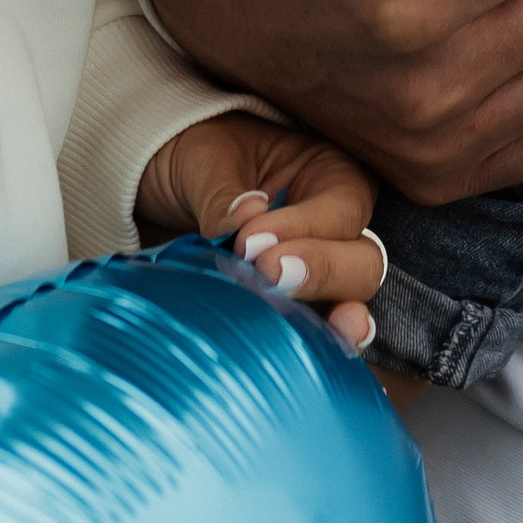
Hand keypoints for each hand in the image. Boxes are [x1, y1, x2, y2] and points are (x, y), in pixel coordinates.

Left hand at [135, 106, 385, 356]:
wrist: (161, 189)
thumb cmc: (197, 159)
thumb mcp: (204, 160)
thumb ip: (223, 192)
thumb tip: (245, 217)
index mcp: (330, 176)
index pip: (341, 209)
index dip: (304, 228)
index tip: (249, 242)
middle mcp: (336, 232)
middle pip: (362, 263)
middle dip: (323, 273)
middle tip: (268, 275)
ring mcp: (317, 280)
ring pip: (347, 307)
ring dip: (329, 323)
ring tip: (310, 331)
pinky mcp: (292, 315)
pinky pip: (315, 340)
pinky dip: (312, 351)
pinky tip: (305, 363)